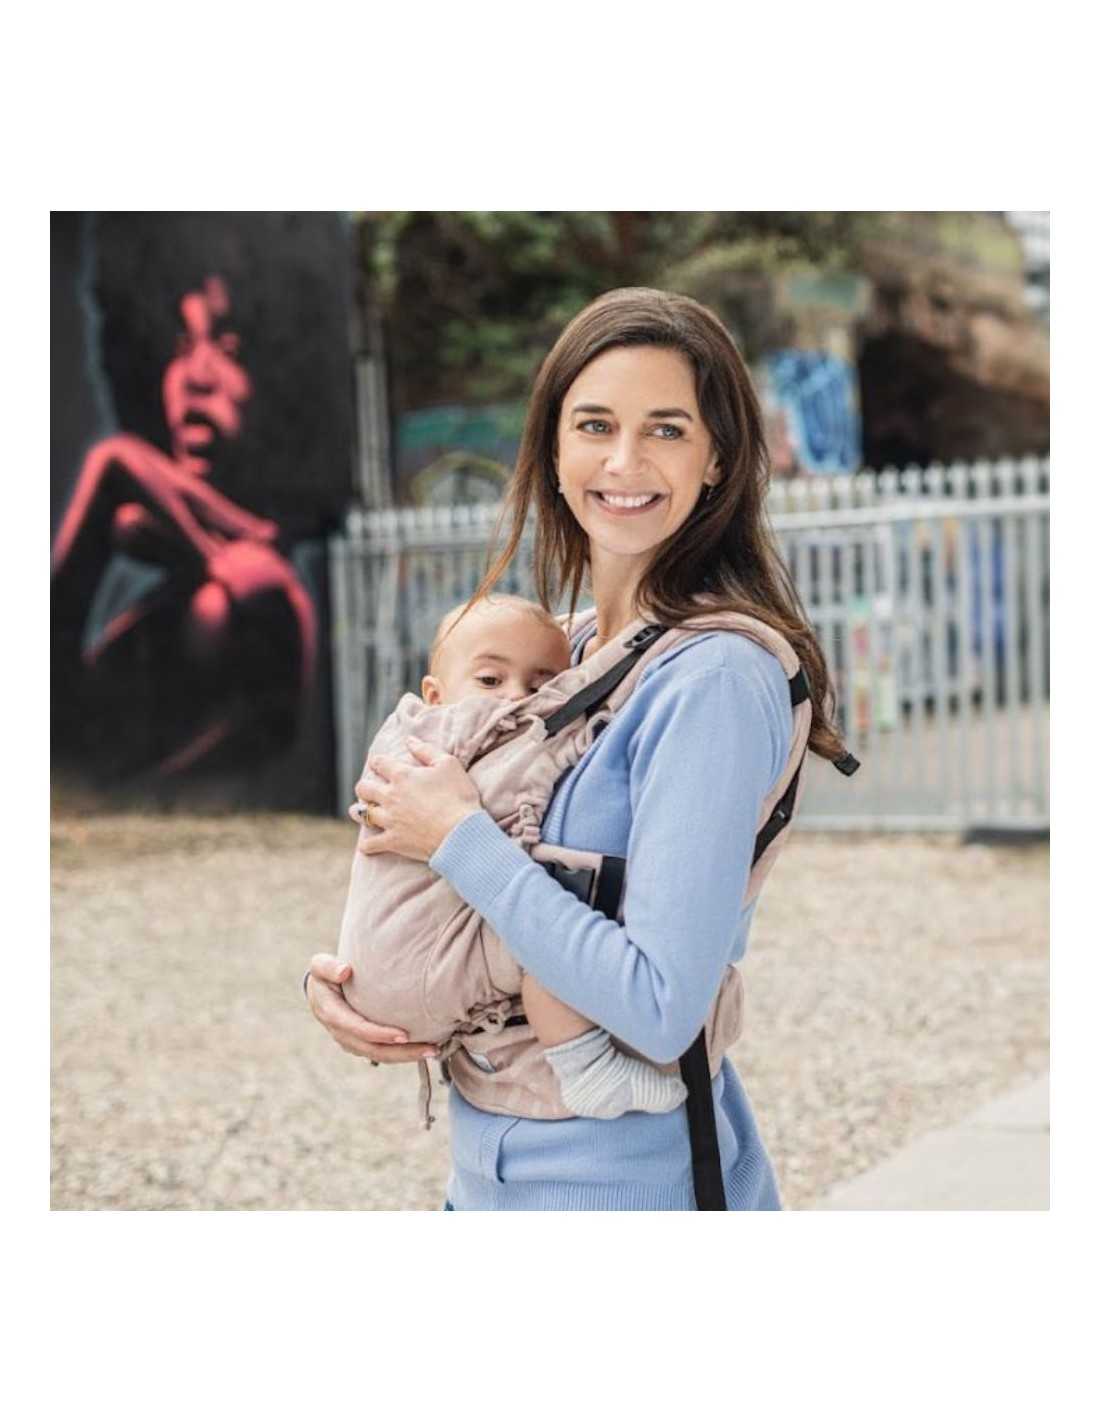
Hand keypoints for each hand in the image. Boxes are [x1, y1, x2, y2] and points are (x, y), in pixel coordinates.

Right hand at [305, 954, 438, 1063]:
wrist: (321, 990)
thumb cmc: (325, 973)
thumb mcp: (320, 965)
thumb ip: (328, 967)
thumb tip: (344, 971)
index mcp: (330, 1014)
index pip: (357, 1028)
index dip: (379, 1034)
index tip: (404, 1035)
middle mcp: (340, 1033)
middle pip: (373, 1049)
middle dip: (401, 1052)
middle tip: (430, 1049)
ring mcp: (351, 1042)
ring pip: (380, 1055)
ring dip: (406, 1056)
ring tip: (434, 1051)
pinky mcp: (361, 1044)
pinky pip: (383, 1053)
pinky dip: (402, 1053)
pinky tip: (423, 1048)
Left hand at [356, 737, 481, 862]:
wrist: (461, 832)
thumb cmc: (458, 796)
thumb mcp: (448, 764)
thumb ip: (426, 750)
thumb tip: (409, 739)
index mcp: (402, 776)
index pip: (380, 764)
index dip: (377, 762)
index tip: (377, 763)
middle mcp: (390, 796)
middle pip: (364, 788)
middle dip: (363, 787)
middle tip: (366, 788)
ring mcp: (390, 820)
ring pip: (363, 814)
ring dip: (359, 812)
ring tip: (357, 811)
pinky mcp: (393, 841)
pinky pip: (370, 844)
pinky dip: (367, 845)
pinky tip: (366, 846)